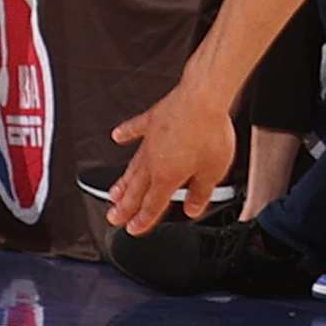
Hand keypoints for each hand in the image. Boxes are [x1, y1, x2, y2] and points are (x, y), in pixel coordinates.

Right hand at [106, 81, 236, 235]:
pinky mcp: (153, 119)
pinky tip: (117, 136)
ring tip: (113, 193)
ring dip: (122, 182)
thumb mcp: (213, 171)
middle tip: (113, 218)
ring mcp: (151, 140)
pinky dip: (126, 133)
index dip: (143, 220)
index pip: (153, 205)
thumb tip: (194, 209)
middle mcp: (154, 161)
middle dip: (125, 207)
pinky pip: (135, 128)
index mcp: (168, 176)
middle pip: (136, 190)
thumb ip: (202, 193)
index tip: (133, 229)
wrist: (203, 97)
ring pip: (132, 166)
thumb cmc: (209, 132)